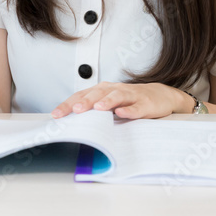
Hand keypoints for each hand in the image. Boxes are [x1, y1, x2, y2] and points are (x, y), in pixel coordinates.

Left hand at [50, 82, 191, 119]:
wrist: (160, 95)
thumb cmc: (128, 101)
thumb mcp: (108, 105)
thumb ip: (92, 112)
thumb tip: (70, 125)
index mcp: (102, 91)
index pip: (81, 96)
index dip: (68, 105)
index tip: (56, 115)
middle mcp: (114, 90)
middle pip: (97, 94)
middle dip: (85, 102)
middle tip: (75, 110)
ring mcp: (130, 96)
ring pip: (116, 96)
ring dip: (106, 102)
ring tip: (96, 108)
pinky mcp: (145, 103)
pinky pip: (136, 107)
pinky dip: (129, 110)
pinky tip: (122, 114)